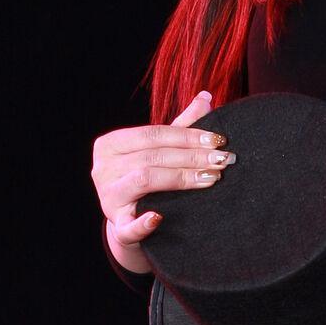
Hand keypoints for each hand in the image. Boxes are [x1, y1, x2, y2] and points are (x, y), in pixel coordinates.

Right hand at [92, 90, 233, 260]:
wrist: (130, 224)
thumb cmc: (146, 179)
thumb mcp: (159, 150)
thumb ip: (181, 126)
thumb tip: (207, 96)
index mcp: (111, 144)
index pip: (153, 134)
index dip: (188, 136)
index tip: (218, 140)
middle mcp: (103, 169)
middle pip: (152, 156)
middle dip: (191, 157)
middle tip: (222, 159)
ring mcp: (108, 198)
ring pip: (145, 180)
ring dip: (182, 178)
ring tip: (212, 177)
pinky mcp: (117, 227)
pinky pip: (129, 226)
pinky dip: (143, 223)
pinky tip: (158, 218)